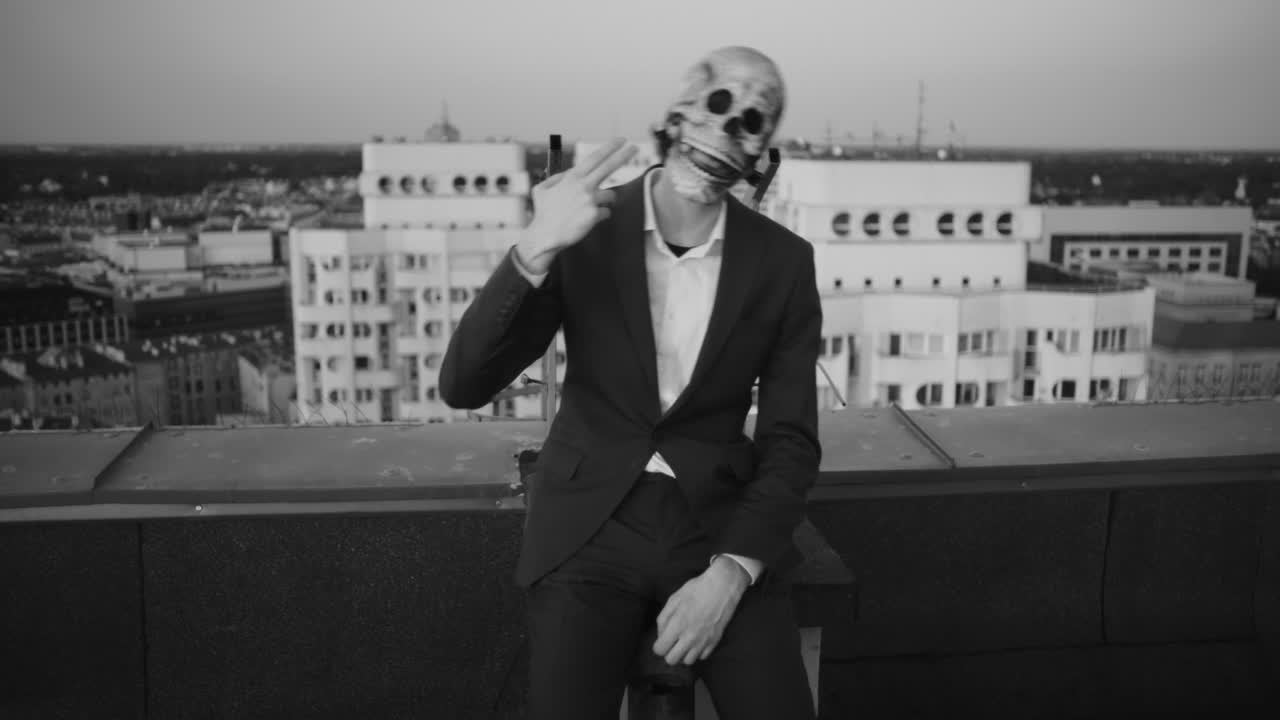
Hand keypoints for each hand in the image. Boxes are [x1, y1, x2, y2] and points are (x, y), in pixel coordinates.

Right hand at [516, 137, 637, 273]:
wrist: (544, 235)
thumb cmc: (543, 213)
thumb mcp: (542, 189)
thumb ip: (558, 178)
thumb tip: (571, 172)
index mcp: (572, 178)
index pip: (595, 157)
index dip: (610, 147)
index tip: (621, 140)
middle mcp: (583, 186)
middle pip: (609, 166)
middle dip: (624, 155)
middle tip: (635, 147)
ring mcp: (590, 200)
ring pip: (610, 194)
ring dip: (604, 199)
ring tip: (588, 208)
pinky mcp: (594, 215)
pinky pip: (606, 212)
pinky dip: (599, 215)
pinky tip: (586, 220)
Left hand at [651, 556, 750, 665]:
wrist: (722, 587)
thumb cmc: (696, 589)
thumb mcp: (674, 599)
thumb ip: (663, 619)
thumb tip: (660, 635)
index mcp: (677, 625)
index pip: (660, 650)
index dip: (658, 645)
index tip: (662, 639)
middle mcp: (690, 637)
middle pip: (672, 660)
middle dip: (668, 652)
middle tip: (672, 642)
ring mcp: (703, 641)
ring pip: (688, 661)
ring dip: (683, 654)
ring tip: (684, 642)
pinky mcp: (715, 641)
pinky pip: (702, 656)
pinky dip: (697, 651)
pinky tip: (697, 640)